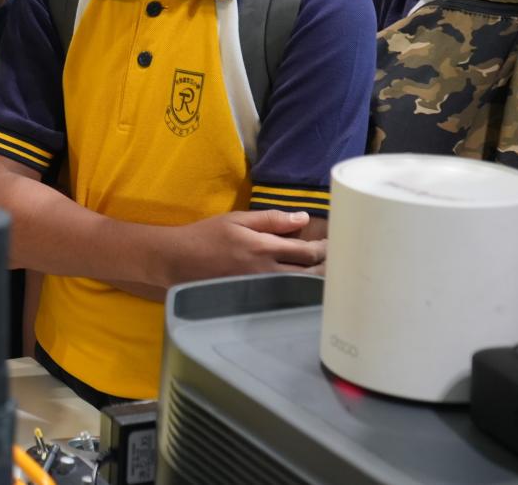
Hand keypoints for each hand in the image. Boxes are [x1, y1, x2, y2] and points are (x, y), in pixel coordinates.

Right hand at [162, 209, 325, 286]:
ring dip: (316, 283)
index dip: (325, 249)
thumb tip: (303, 218)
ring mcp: (260, 289)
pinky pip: (283, 298)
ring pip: (299, 289)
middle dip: (327, 269)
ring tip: (327, 277)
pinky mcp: (253, 299)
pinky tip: (304, 291)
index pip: (307, 252)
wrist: (178, 260)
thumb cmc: (206, 235)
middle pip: (309, 274)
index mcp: (263, 247)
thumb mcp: (236, 219)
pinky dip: (298, 294)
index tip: (333, 245)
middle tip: (339, 263)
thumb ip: (271, 219)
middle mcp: (265, 271)